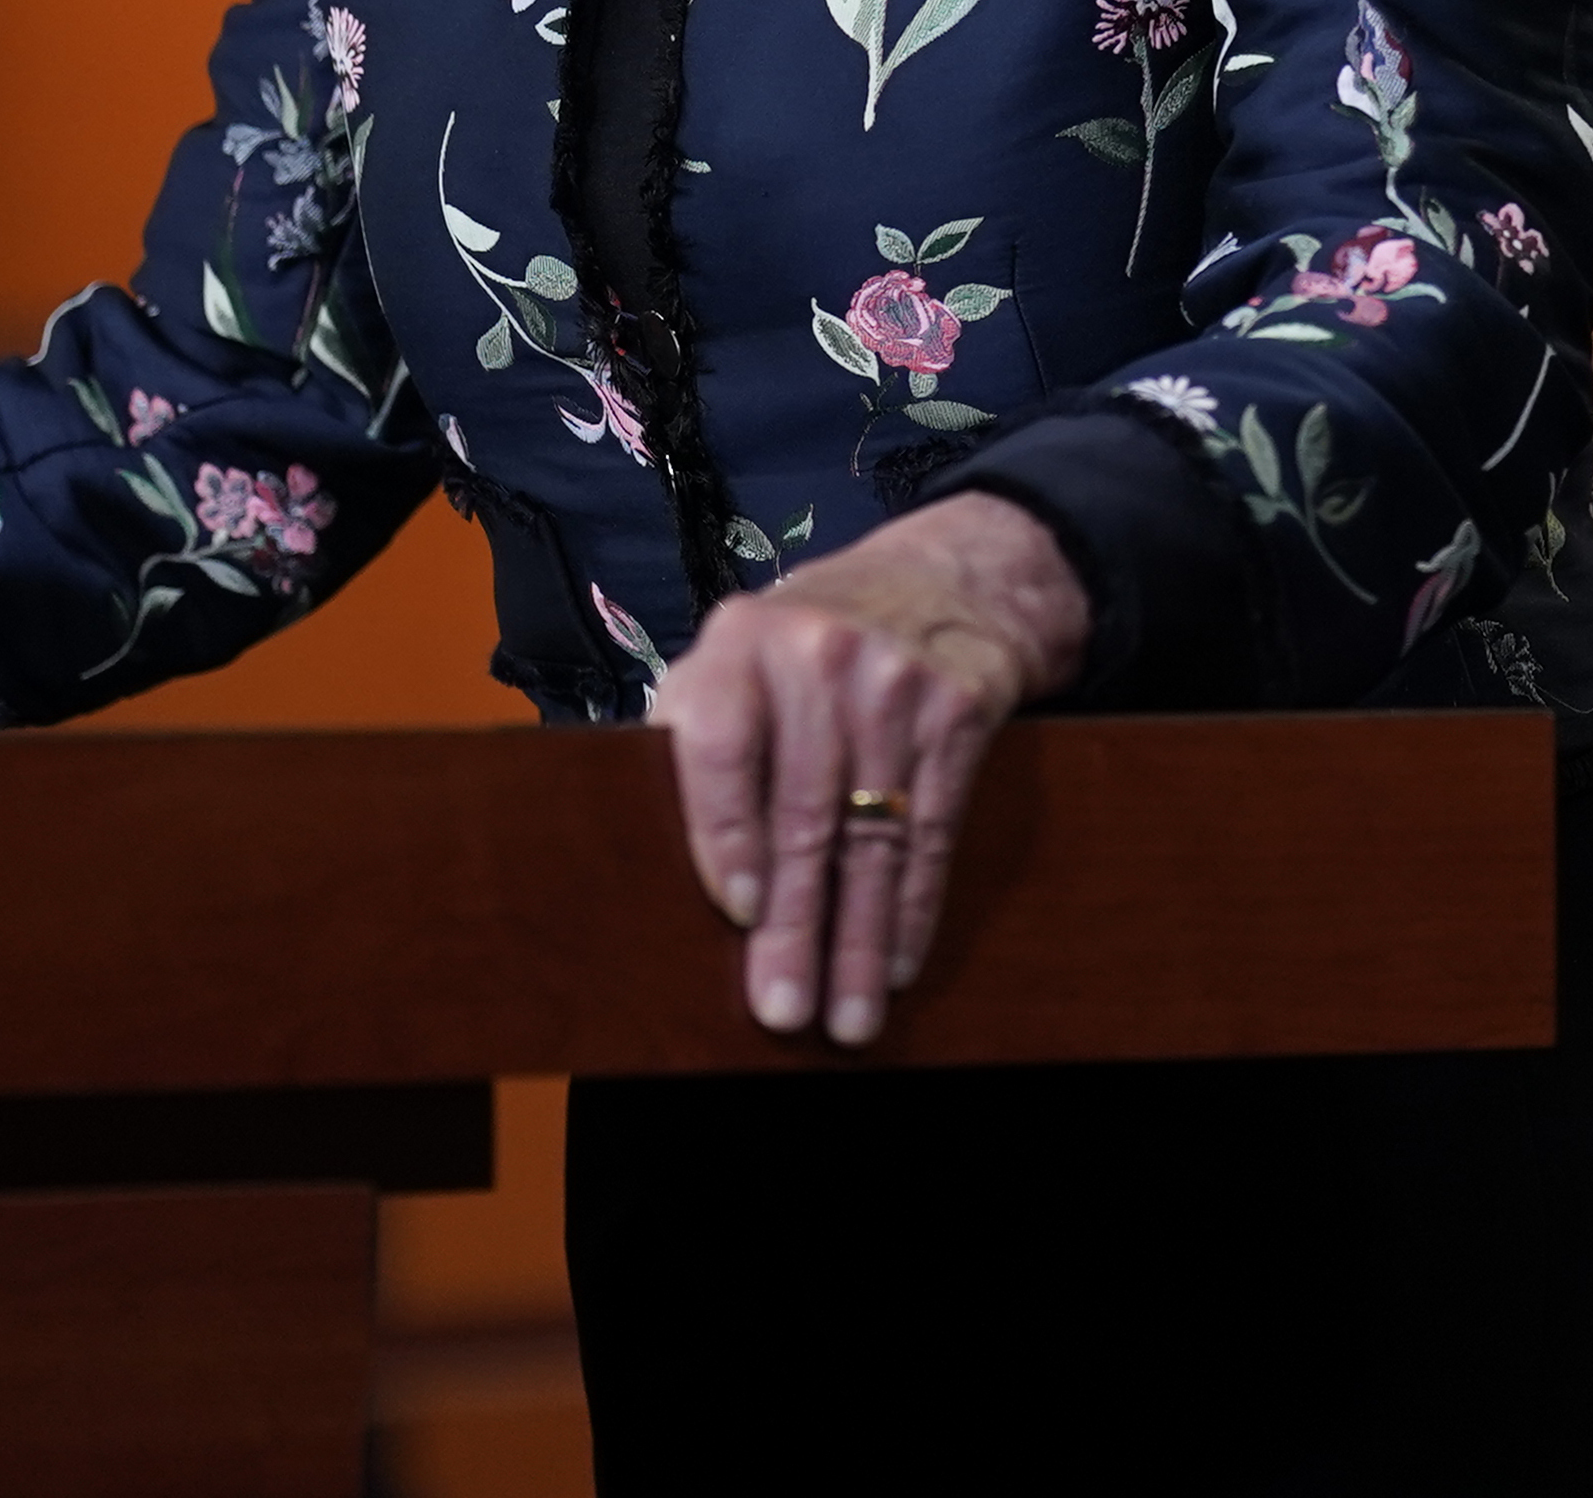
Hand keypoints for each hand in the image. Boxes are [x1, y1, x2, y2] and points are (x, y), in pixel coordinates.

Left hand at [656, 491, 1087, 1044]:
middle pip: (802, 814)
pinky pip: (932, 831)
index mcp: (743, 640)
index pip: (719, 742)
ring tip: (846, 1019)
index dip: (724, 832)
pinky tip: (896, 963)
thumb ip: (692, 724)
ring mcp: (897, 684)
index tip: (733, 912)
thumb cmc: (811, 637)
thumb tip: (632, 839)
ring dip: (857, 941)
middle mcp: (820, 657)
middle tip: (782, 1009)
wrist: (948, 572)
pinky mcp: (960, 711)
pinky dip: (915, 907)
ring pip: (872, 837)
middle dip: (794, 926)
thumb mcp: (740, 648)